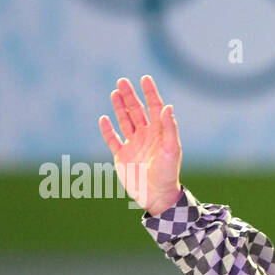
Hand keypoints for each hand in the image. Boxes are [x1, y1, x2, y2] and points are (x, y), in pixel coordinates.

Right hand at [98, 75, 182, 215]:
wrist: (156, 196)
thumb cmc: (167, 173)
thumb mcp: (170, 149)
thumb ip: (168, 128)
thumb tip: (168, 106)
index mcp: (159, 133)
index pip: (155, 108)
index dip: (150, 93)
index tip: (144, 78)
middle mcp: (146, 136)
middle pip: (137, 111)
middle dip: (130, 96)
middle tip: (122, 81)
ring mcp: (133, 145)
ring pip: (125, 121)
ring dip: (119, 107)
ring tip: (115, 92)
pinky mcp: (122, 156)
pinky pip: (112, 139)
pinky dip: (107, 129)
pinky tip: (104, 118)